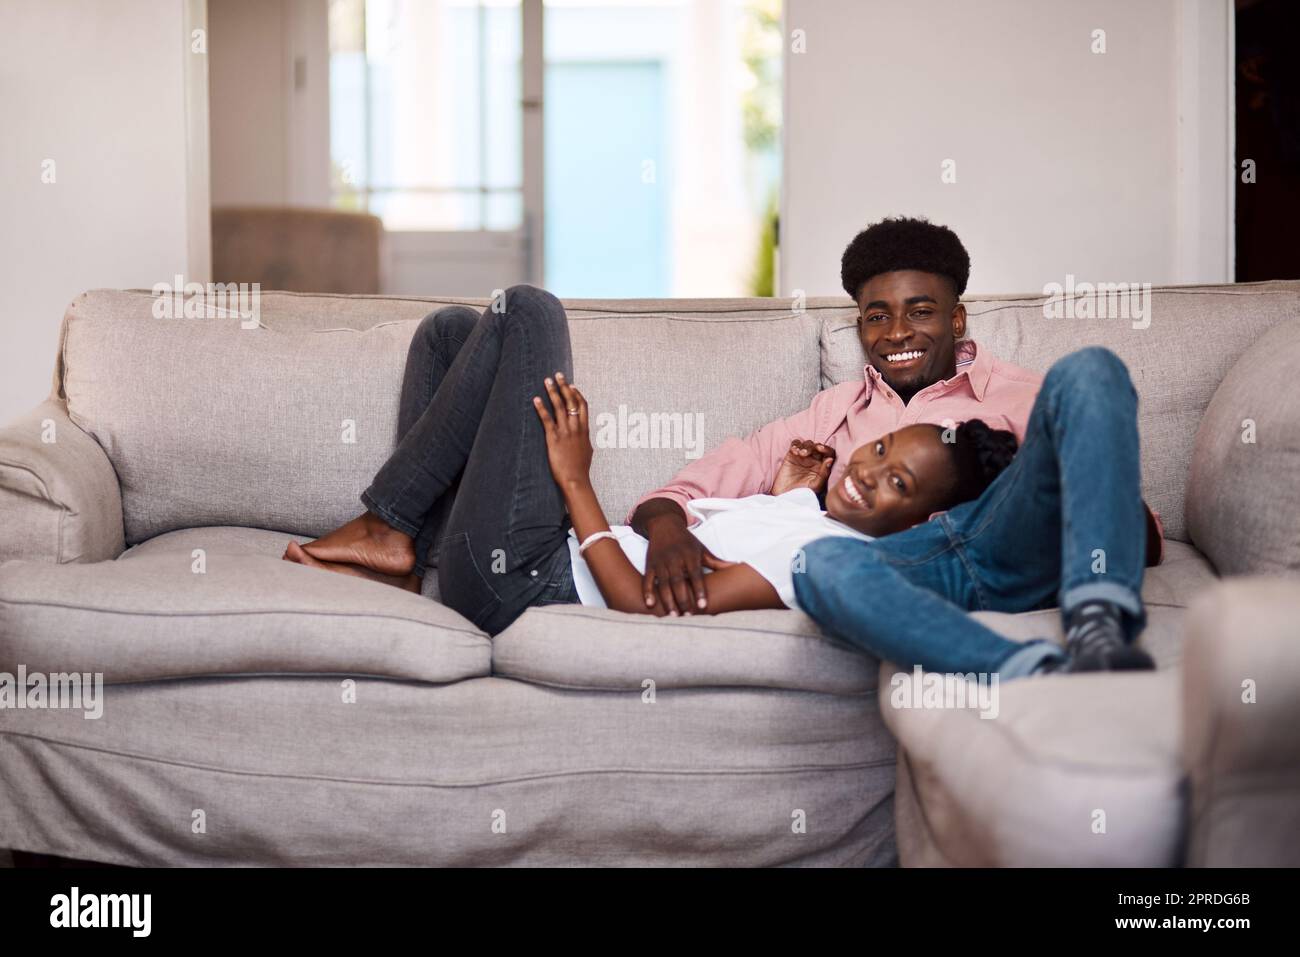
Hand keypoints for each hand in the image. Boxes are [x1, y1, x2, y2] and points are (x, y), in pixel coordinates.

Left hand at [532, 372, 592, 486]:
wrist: (576, 479)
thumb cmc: (581, 469)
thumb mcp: (588, 452)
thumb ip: (586, 443)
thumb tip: (587, 441)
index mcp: (584, 430)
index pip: (583, 406)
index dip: (577, 394)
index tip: (572, 385)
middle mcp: (576, 427)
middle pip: (571, 401)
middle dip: (564, 386)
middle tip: (558, 375)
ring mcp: (565, 432)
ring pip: (559, 406)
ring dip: (553, 392)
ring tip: (547, 381)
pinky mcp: (554, 438)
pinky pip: (547, 419)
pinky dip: (541, 408)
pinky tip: (536, 399)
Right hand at [642, 516, 735, 614]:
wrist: (665, 524)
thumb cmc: (687, 541)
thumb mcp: (702, 549)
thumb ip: (716, 562)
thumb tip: (736, 567)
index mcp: (690, 555)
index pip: (696, 575)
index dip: (699, 590)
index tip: (703, 605)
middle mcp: (675, 559)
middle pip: (678, 581)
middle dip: (683, 599)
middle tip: (688, 615)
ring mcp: (661, 562)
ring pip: (663, 583)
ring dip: (667, 600)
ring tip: (673, 615)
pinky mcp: (650, 564)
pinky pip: (648, 580)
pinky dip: (647, 592)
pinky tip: (650, 605)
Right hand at [770, 439, 834, 495]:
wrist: (786, 497)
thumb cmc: (803, 493)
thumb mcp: (816, 486)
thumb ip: (824, 473)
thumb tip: (830, 459)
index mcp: (822, 466)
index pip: (828, 453)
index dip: (826, 449)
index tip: (821, 449)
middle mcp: (814, 460)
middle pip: (817, 446)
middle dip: (814, 447)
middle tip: (808, 453)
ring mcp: (802, 457)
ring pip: (807, 444)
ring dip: (805, 446)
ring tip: (801, 454)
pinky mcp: (791, 455)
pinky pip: (795, 445)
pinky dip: (795, 445)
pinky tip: (795, 452)